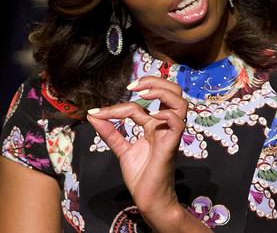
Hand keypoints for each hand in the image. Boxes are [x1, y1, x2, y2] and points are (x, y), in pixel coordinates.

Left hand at [87, 76, 187, 216]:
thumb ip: (110, 131)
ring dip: (162, 91)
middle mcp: (164, 124)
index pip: (140, 104)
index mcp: (154, 124)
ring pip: (180, 101)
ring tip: (143, 93)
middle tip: (134, 86)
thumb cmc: (141, 175)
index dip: (118, 106)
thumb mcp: (121, 149)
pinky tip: (150, 117)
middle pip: (173, 91)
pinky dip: (165, 114)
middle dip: (155, 81)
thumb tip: (92, 114)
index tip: (97, 112)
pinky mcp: (172, 144)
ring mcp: (170, 133)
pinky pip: (177, 122)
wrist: (148, 199)